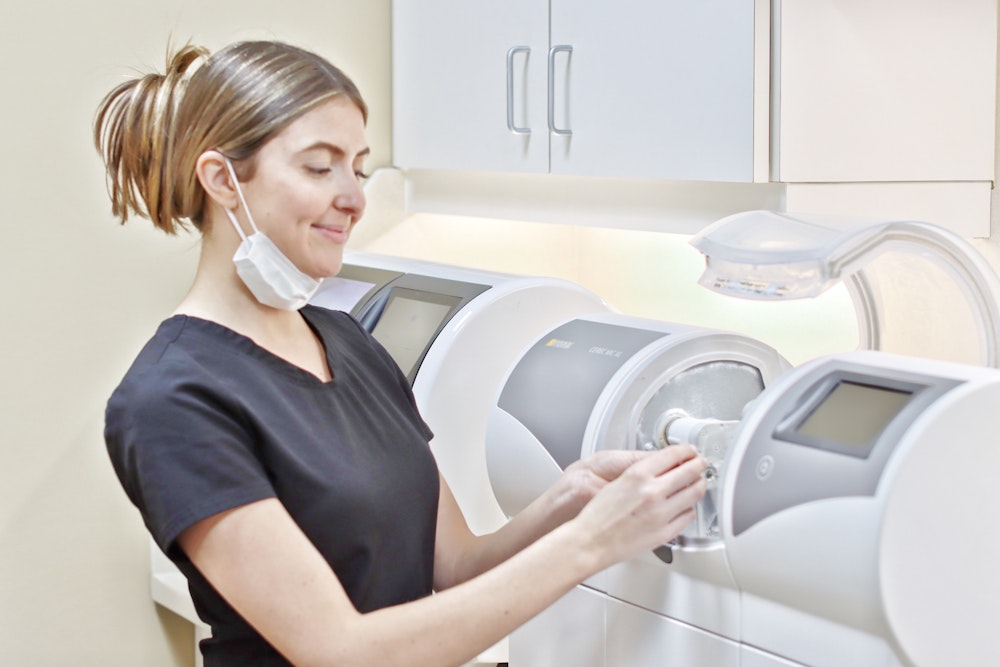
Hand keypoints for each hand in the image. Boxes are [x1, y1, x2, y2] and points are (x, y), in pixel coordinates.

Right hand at [570, 445, 707, 567]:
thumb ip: (641, 473)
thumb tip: (662, 467)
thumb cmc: (598, 515)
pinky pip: (688, 516)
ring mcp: (661, 513)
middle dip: (699, 465)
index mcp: (638, 475)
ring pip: (694, 494)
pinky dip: (689, 509)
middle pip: (690, 472)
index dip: (686, 450)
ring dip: (699, 486)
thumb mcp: (617, 482)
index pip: (673, 454)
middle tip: (702, 464)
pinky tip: (684, 507)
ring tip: (698, 484)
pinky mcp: (666, 533)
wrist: (591, 542)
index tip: (690, 451)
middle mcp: (652, 492)